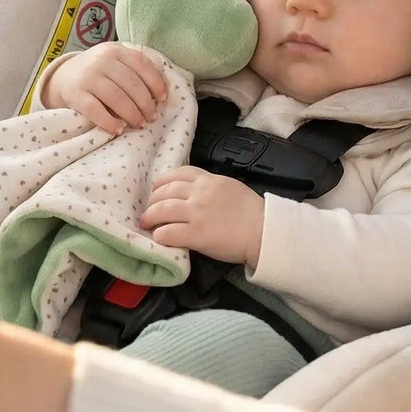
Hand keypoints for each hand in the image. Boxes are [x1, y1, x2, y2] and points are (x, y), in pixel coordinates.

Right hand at [39, 42, 167, 133]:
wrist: (63, 77)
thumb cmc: (99, 72)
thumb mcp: (116, 62)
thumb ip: (136, 69)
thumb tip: (162, 89)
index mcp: (115, 50)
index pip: (141, 64)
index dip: (155, 83)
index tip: (162, 100)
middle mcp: (101, 60)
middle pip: (131, 84)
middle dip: (145, 104)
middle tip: (151, 117)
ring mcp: (87, 77)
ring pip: (116, 97)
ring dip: (131, 114)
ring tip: (138, 124)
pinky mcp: (75, 94)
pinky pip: (96, 110)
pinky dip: (110, 122)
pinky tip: (118, 129)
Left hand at [140, 167, 263, 269]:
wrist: (264, 231)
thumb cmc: (253, 213)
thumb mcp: (231, 187)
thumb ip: (211, 187)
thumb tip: (194, 193)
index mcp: (208, 180)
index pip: (178, 173)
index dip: (163, 182)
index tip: (157, 190)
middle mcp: (199, 193)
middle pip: (165, 191)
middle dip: (153, 201)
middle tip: (149, 210)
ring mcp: (196, 213)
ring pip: (161, 210)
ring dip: (150, 217)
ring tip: (146, 223)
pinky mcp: (196, 234)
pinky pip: (168, 232)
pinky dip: (160, 235)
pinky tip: (159, 238)